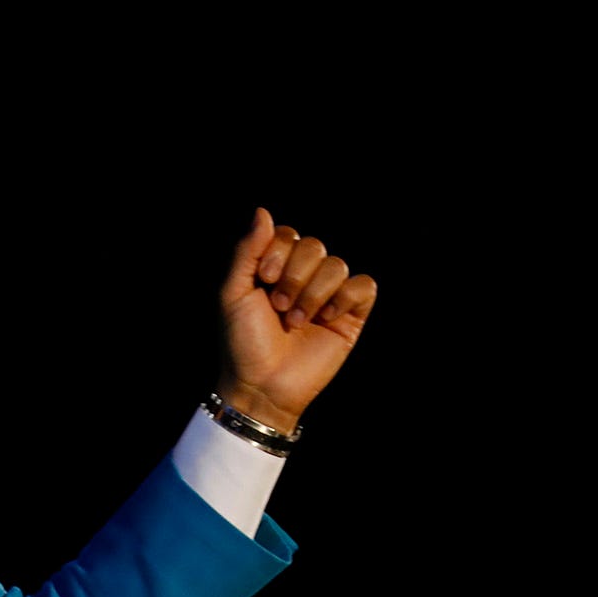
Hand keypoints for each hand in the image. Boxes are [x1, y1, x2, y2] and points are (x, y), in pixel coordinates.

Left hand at [217, 207, 377, 433]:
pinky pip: (364, 286)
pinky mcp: (352, 314)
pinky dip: (345, 299)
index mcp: (275, 269)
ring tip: (296, 321)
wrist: (262, 385)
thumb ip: (247, 251)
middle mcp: (304, 278)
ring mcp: (329, 296)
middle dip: (294, 276)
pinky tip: (326, 319)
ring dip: (314, 294)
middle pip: (315, 247)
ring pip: (337, 265)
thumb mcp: (233, 293)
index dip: (278, 252)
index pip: (289, 236)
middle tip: (278, 307)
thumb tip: (262, 211)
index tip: (264, 280)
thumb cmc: (243, 342)